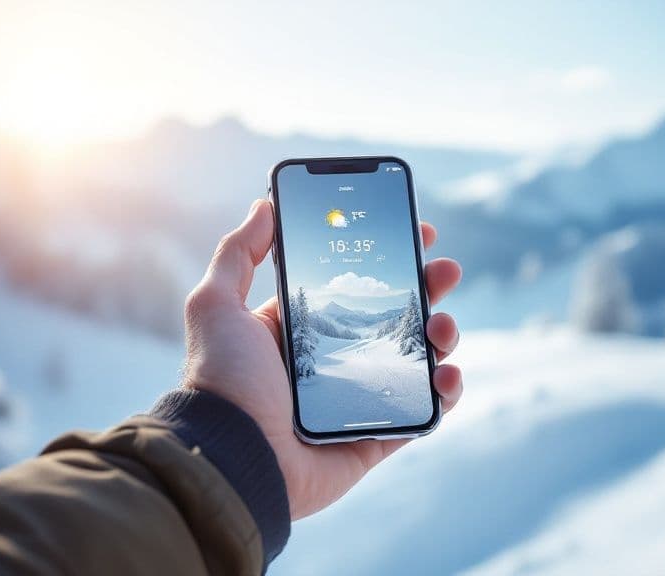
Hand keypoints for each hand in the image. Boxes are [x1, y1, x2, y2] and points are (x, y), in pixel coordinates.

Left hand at [182, 199, 462, 519]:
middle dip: (428, 288)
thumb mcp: (216, 304)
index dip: (388, 258)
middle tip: (446, 270)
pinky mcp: (376, 436)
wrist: (231, 456)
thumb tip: (264, 204)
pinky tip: (447, 375)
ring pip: (416, 359)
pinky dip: (446, 392)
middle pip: (396, 316)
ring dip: (443, 335)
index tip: (418, 232)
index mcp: (301, 328)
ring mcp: (359, 398)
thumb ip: (238, 252)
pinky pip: (424, 412)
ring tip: (443, 326)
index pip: (356, 285)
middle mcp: (334, 360)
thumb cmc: (220, 380)